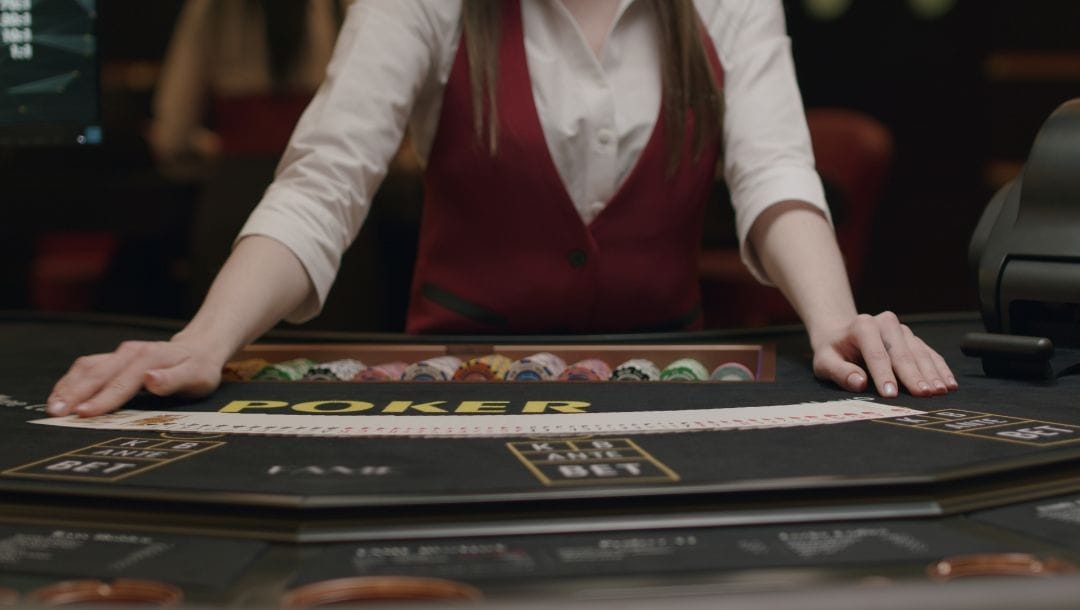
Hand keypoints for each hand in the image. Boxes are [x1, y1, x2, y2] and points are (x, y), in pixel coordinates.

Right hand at [47, 339, 222, 417]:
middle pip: (98, 373)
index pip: (122, 382)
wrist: (199, 348)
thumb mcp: (196, 376)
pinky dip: (71, 380)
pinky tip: (60, 395)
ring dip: (68, 386)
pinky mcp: (113, 358)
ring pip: (88, 367)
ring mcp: (120, 354)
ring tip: (53, 408)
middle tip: (56, 414)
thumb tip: (152, 379)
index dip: (103, 398)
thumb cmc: (198, 369)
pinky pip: (87, 367)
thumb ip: (173, 380)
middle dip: (75, 393)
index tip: (84, 413)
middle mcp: (131, 353)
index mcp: (149, 358)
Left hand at [811, 312, 957, 397]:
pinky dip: (940, 369)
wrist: (840, 334)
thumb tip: (859, 382)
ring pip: (919, 352)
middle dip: (914, 375)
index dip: (884, 375)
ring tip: (940, 391)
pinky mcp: (913, 338)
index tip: (891, 395)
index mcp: (862, 326)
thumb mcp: (825, 362)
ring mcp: (902, 330)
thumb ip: (840, 372)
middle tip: (925, 394)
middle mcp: (885, 323)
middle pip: (902, 353)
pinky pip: (929, 353)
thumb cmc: (833, 352)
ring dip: (931, 373)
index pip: (876, 354)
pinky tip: (949, 383)